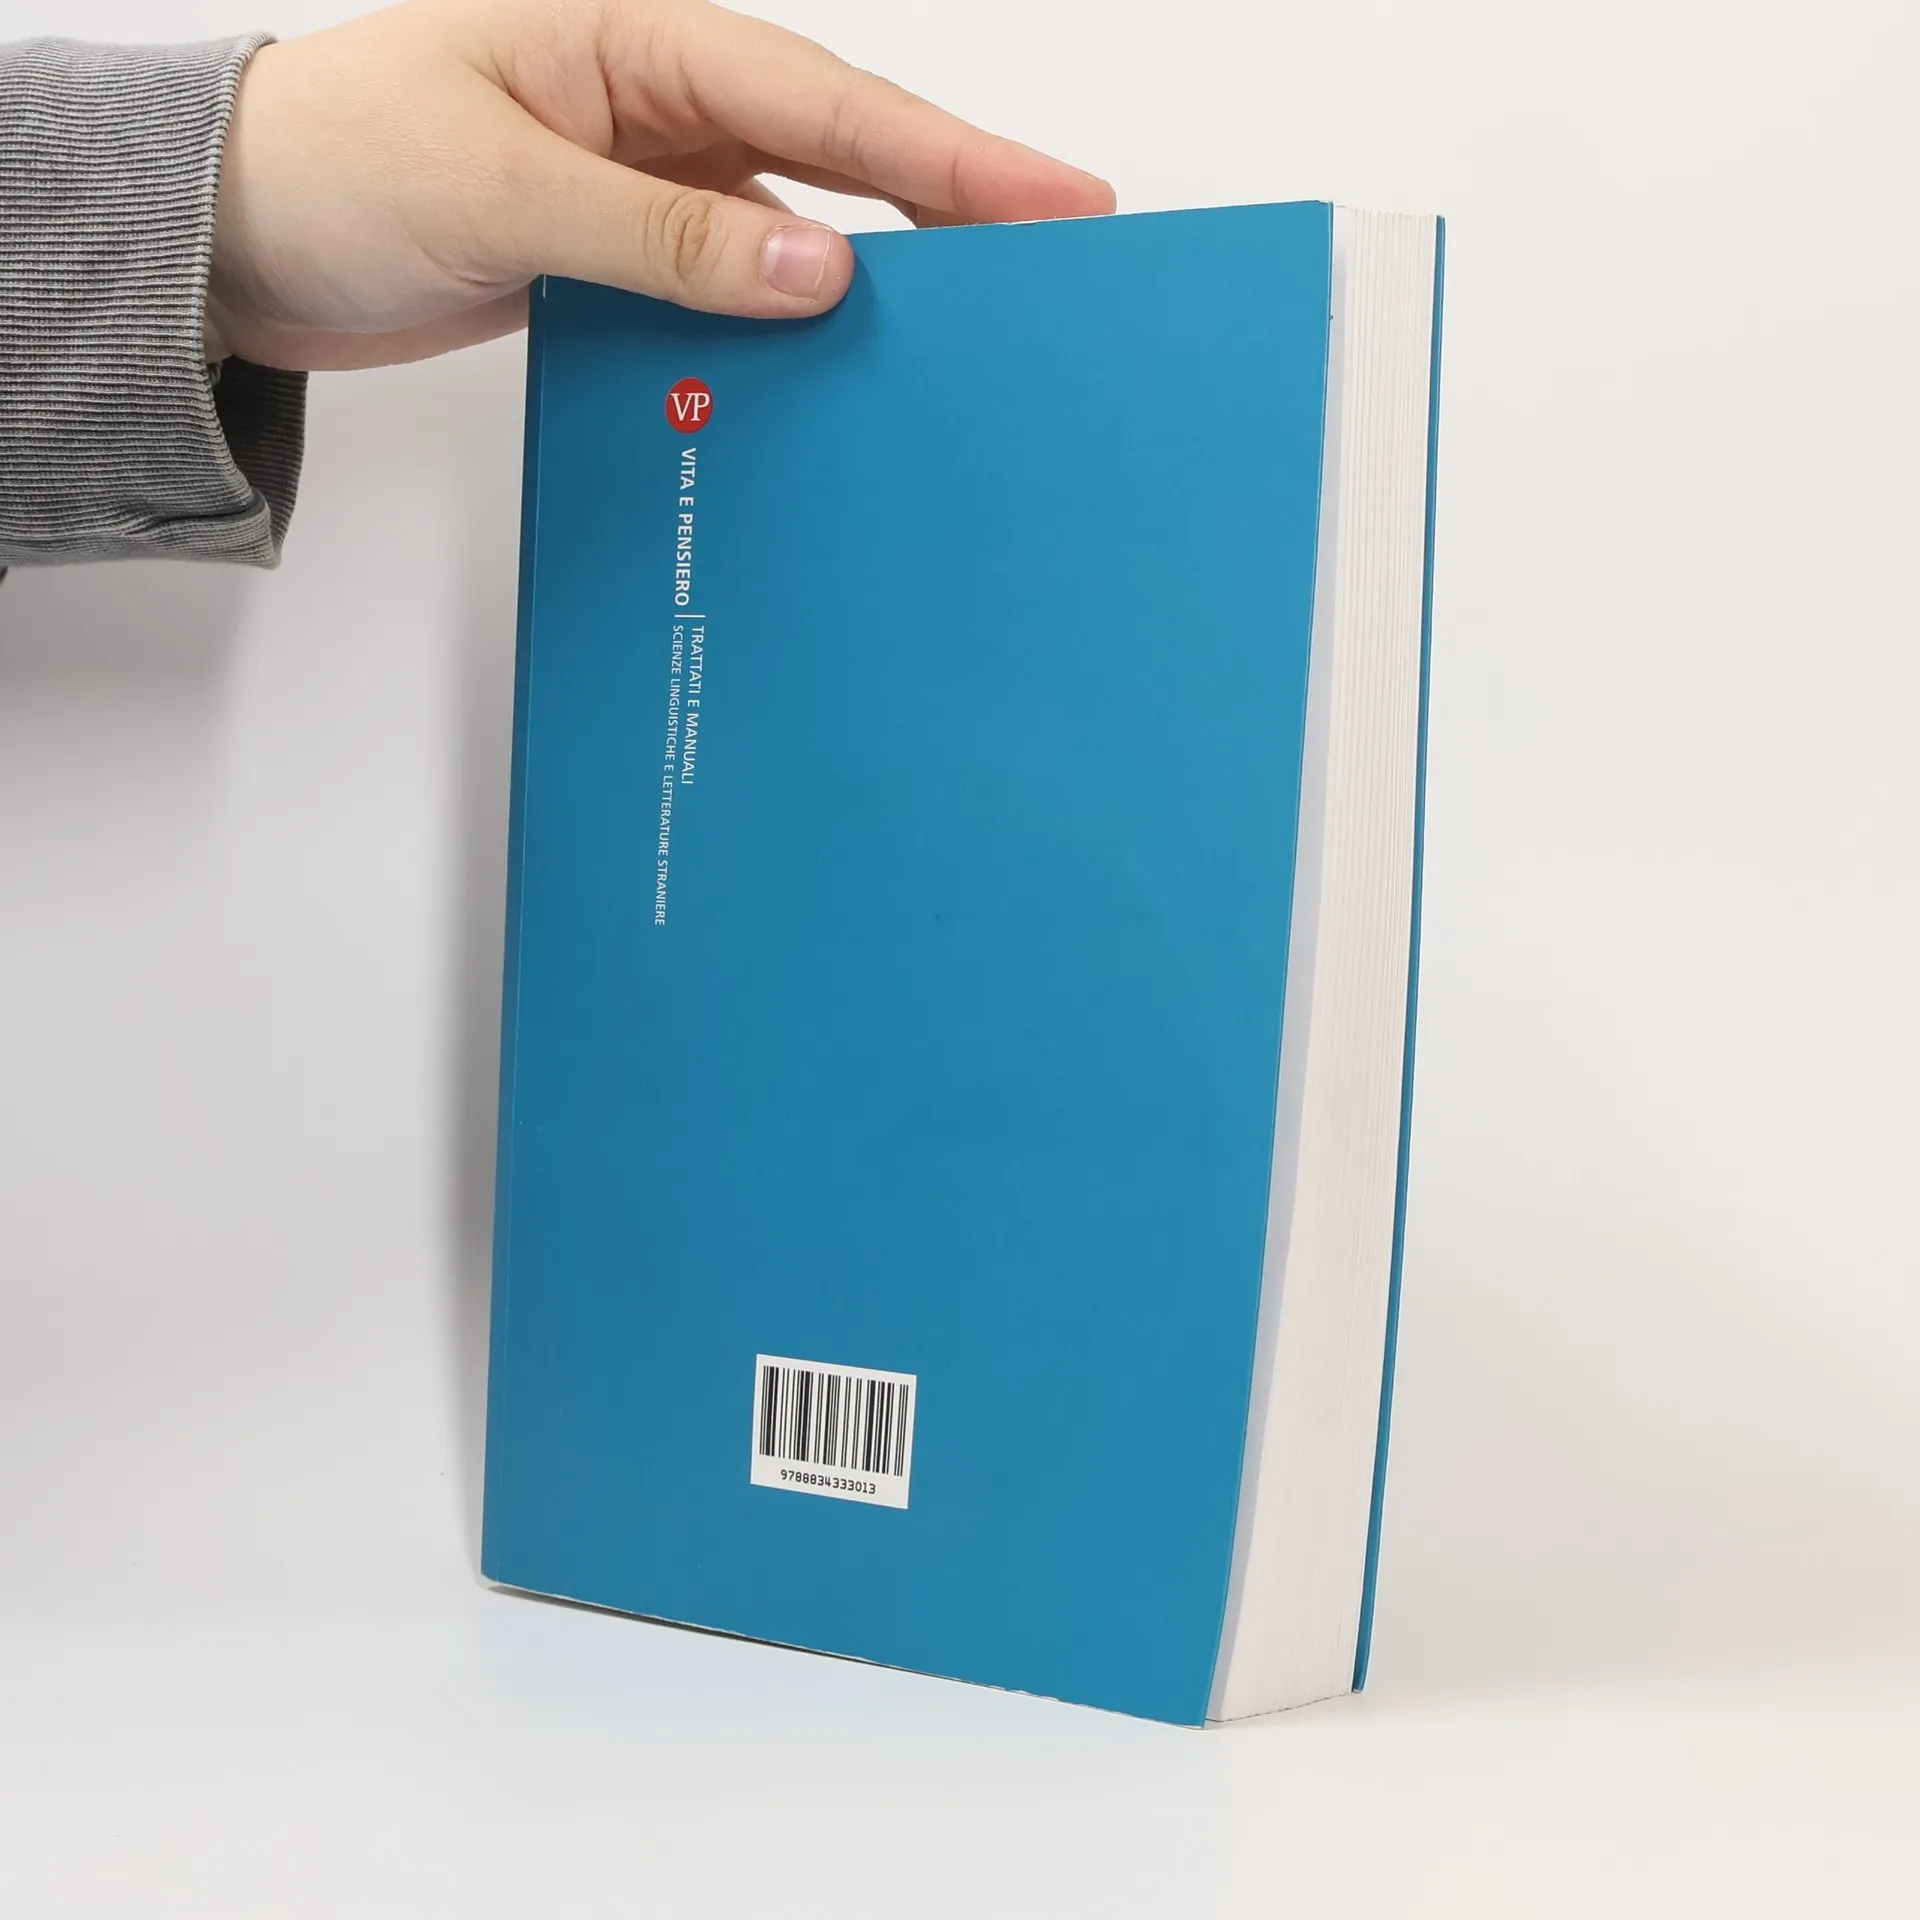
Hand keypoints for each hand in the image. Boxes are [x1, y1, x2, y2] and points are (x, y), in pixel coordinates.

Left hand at [205, 0, 1114, 369]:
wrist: (233, 239)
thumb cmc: (328, 158)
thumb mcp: (503, 185)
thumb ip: (663, 232)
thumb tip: (814, 267)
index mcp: (630, 33)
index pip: (825, 92)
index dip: (949, 151)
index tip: (1051, 195)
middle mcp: (650, 99)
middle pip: (836, 148)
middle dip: (948, 201)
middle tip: (1058, 254)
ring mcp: (640, 179)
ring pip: (791, 223)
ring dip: (869, 276)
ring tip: (971, 326)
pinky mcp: (619, 254)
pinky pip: (729, 287)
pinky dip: (780, 328)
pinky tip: (831, 367)